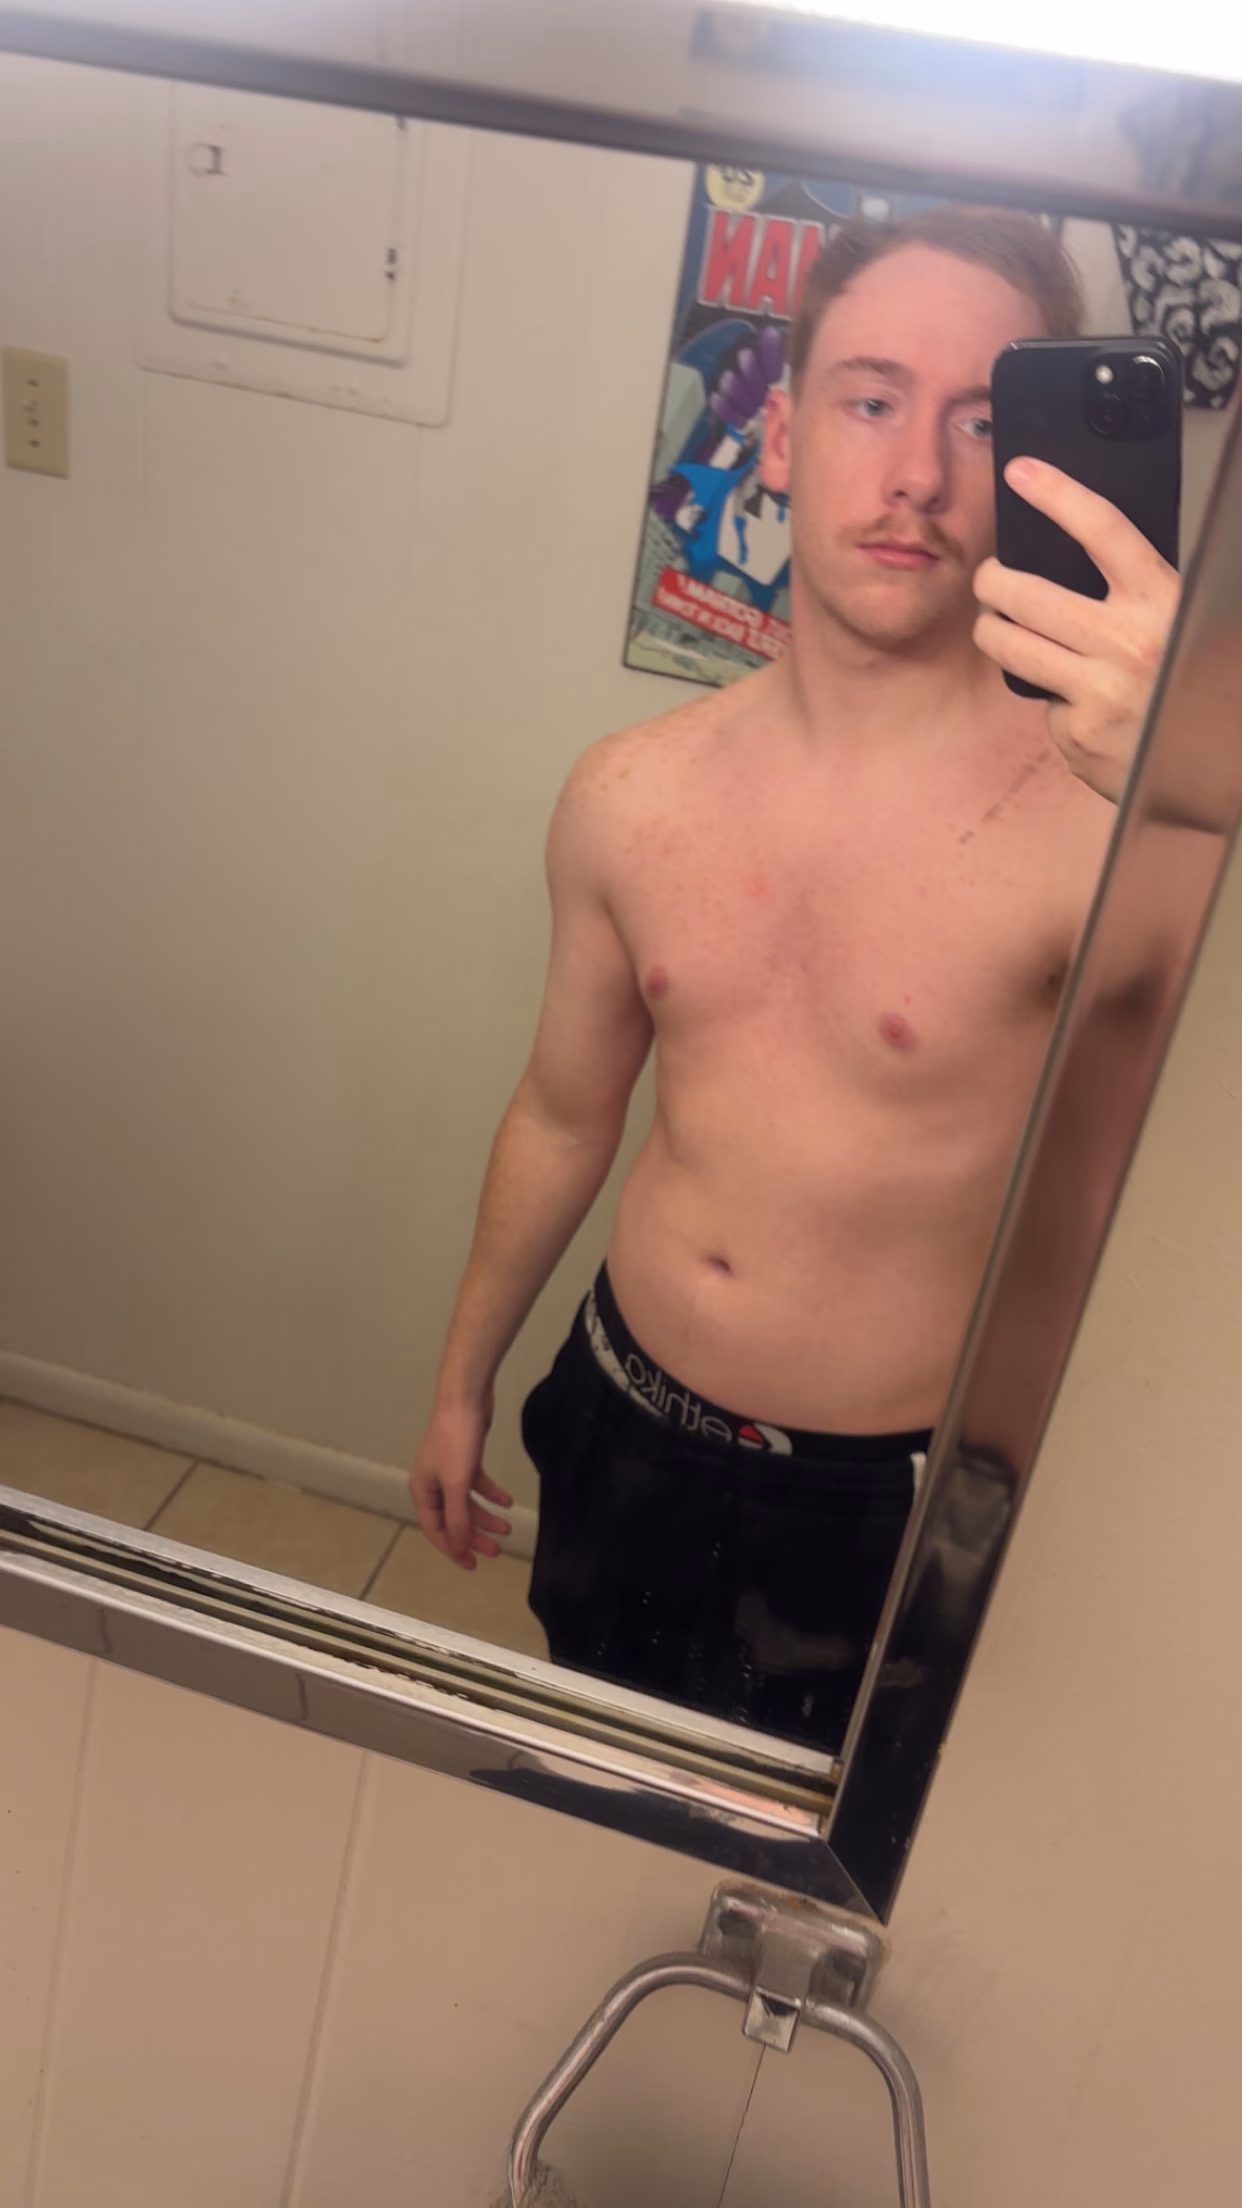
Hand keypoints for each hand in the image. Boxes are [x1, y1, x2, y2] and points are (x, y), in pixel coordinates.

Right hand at [409, 1396, 513, 1569]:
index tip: (472, 1564)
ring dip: (486, 1517)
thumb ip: (457, 1517)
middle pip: (453, 1519)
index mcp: (422, 1491)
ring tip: (508, 1527)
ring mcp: (449, 1470)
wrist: (465, 1398)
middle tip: (495, 1551)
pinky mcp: (465, 1458)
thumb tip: (458, 1546)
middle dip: (473, 1535)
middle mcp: (432, 1483)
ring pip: (467, 1503)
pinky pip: (477, 1484)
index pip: (436, 1530)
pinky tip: (507, 1501)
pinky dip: (492, 1494)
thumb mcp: (457, 1484)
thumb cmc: (456, 1441)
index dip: (454, 1549)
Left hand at [973, 457, 1181, 803]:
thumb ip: (1138, 592)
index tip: (1022, 473)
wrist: (1216, 762)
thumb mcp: (1182, 620)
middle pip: (1027, 594)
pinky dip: (1050, 698)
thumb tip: (1077, 554)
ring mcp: (1099, 691)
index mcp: (1164, 601)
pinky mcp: (1078, 733)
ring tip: (996, 626)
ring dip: (993, 631)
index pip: (1103, 530)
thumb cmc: (1197, 685)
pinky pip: (1041, 701)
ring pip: (1011, 646)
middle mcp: (1130, 643)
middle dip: (993, 581)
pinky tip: (1075, 703)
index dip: (1057, 493)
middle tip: (989, 577)